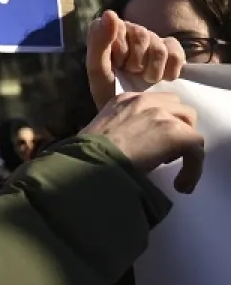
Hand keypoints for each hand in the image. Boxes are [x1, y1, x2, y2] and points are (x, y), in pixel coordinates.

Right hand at [84, 91, 203, 193]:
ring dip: (184, 145)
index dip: (159, 122)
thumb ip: (116, 128)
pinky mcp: (176, 133)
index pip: (155, 102)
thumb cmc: (86, 153)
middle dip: (177, 128)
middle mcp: (144, 101)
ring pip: (190, 127)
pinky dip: (193, 169)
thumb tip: (125, 143)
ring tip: (170, 164)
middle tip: (164, 151)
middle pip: (178, 108)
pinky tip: (182, 184)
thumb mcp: (98, 131)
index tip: (154, 141)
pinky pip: (197, 149)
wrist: (91, 162)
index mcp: (124, 99)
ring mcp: (161, 115)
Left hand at [86, 11, 186, 109]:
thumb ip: (98, 42)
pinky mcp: (171, 49)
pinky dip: (170, 70)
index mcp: (108, 30)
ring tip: (144, 79)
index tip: (115, 65)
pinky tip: (162, 78)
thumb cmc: (109, 91)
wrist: (133, 114)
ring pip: (159, 45)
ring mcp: (152, 39)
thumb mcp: (98, 70)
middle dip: (135, 61)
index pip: (119, 25)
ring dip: (152, 69)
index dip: (119, 50)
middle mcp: (130, 30)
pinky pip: (176, 52)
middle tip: (130, 74)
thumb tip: (110, 12)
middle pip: (142, 34)